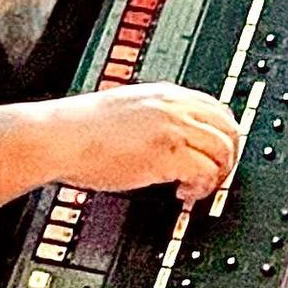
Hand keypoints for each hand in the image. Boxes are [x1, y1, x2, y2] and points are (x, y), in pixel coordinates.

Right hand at [43, 82, 239, 203]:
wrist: (58, 137)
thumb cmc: (80, 130)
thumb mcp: (126, 110)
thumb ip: (153, 117)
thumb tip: (170, 140)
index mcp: (165, 94)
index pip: (216, 108)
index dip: (222, 135)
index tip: (215, 156)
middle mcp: (173, 106)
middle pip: (229, 127)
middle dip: (228, 156)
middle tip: (214, 177)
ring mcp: (171, 127)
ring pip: (223, 149)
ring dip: (216, 174)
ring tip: (195, 188)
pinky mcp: (166, 153)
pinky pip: (205, 171)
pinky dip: (201, 188)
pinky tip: (182, 194)